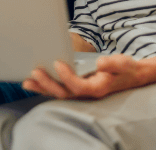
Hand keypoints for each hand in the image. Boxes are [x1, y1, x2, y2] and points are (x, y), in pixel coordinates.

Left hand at [22, 55, 140, 99]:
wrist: (129, 76)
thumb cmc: (125, 68)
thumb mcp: (124, 63)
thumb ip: (113, 63)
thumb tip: (100, 63)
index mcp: (97, 88)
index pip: (79, 86)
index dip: (67, 77)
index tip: (57, 63)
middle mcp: (87, 93)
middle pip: (64, 92)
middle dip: (48, 83)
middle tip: (35, 71)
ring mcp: (80, 93)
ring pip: (58, 93)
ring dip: (42, 87)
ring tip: (27, 81)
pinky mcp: (75, 89)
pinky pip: (58, 90)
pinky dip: (44, 87)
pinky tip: (32, 81)